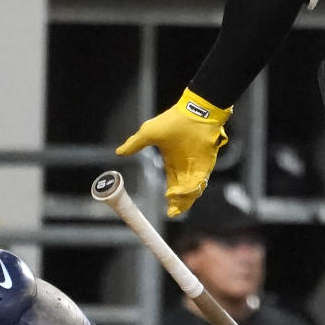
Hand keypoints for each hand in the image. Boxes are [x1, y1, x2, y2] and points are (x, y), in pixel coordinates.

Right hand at [115, 88, 231, 216]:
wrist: (195, 113)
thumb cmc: (173, 121)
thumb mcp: (149, 133)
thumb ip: (135, 144)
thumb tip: (119, 152)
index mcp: (172, 162)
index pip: (172, 186)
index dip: (171, 199)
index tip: (168, 210)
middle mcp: (185, 167)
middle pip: (183, 192)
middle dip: (179, 204)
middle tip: (173, 212)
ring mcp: (196, 165)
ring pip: (192, 189)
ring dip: (186, 198)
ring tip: (177, 201)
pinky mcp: (206, 163)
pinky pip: (201, 181)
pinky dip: (194, 189)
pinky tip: (186, 192)